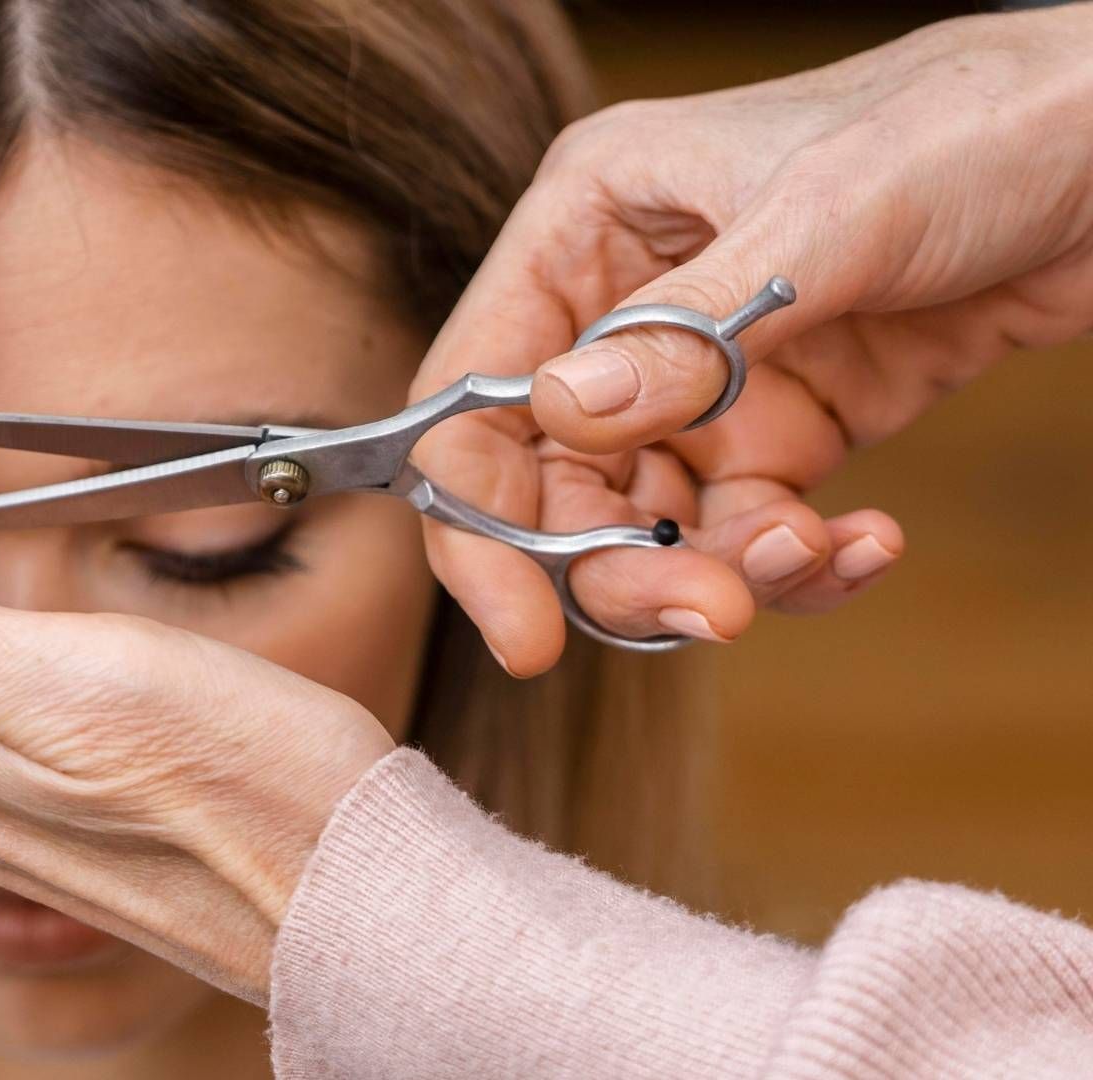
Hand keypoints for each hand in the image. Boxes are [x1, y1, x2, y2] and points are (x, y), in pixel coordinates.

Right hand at [417, 4, 1092, 674]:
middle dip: (620, 567)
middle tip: (706, 615)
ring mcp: (708, 374)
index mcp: (590, 225)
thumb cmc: (968, 124)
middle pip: (559, 483)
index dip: (478, 518)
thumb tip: (563, 418)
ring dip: (721, 574)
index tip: (521, 630)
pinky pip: (756, 529)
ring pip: (656, 526)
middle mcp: (626, 308)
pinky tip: (868, 541)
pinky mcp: (791, 424)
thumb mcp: (823, 216)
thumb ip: (686, 327)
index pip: (479, 391)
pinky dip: (803, 561)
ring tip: (807, 558)